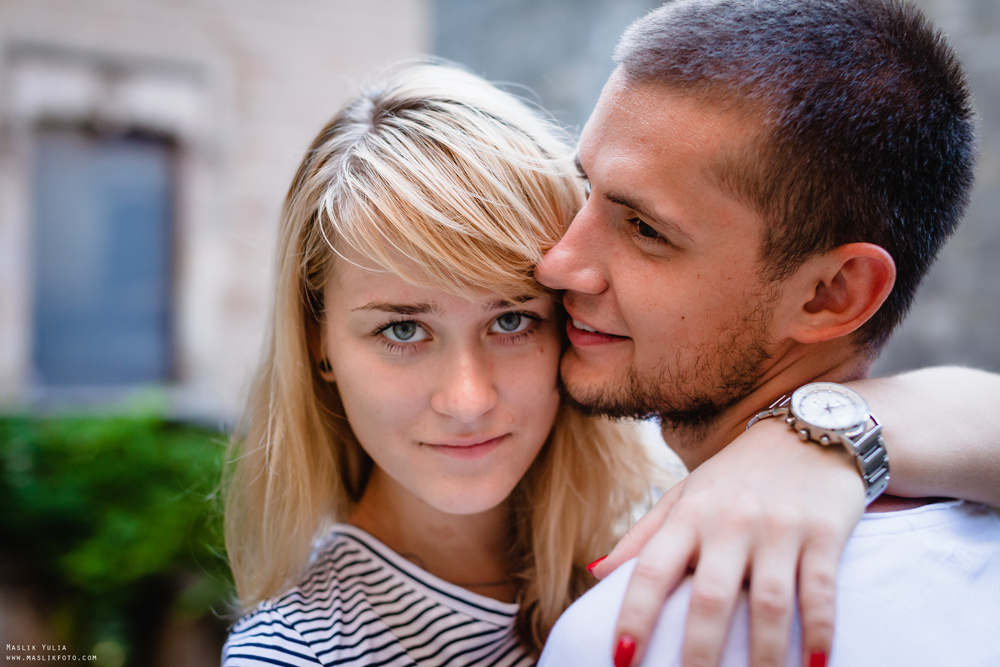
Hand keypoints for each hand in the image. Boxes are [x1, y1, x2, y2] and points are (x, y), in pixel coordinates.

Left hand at [592, 418, 864, 666]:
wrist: (810, 428)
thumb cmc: (737, 474)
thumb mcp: (684, 494)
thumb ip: (643, 535)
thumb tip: (595, 574)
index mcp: (689, 514)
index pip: (651, 569)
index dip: (634, 616)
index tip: (621, 659)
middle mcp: (729, 521)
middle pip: (708, 596)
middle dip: (697, 652)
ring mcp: (778, 527)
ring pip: (766, 603)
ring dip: (762, 656)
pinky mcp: (822, 532)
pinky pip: (818, 591)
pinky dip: (817, 631)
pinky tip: (814, 666)